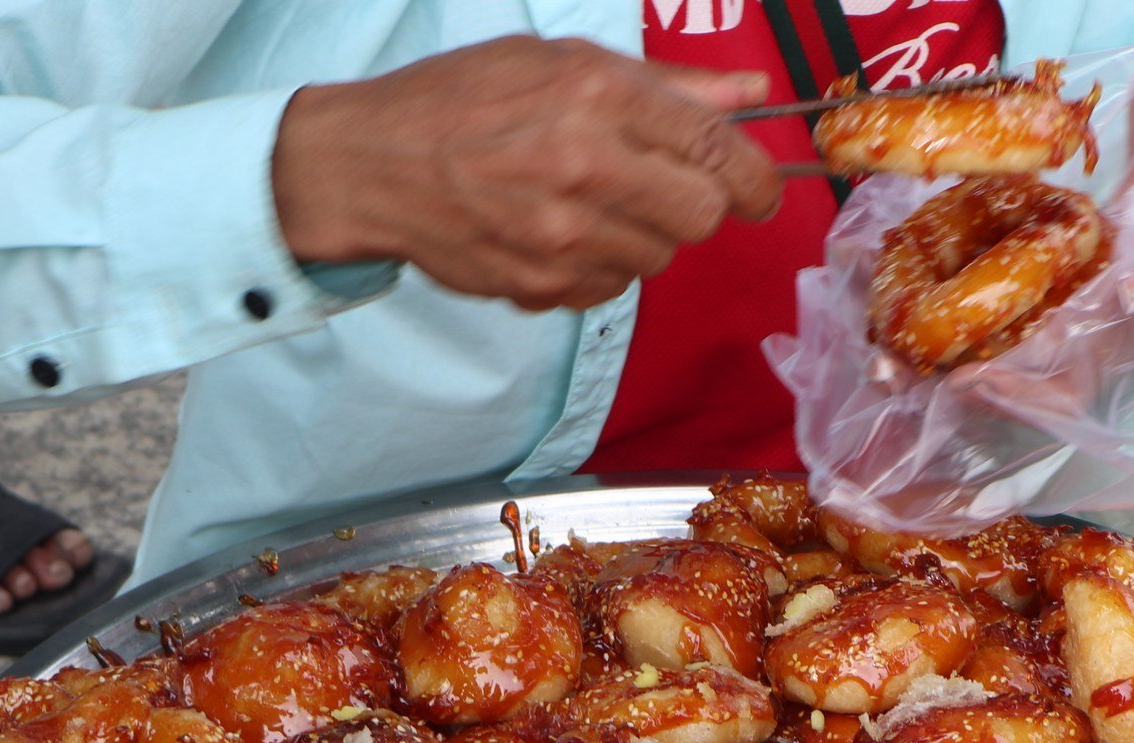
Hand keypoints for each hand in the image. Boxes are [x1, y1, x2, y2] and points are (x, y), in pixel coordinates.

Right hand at [271, 36, 782, 310]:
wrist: (370, 164)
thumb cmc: (460, 101)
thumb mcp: (558, 63)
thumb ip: (662, 86)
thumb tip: (748, 93)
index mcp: (594, 96)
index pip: (713, 147)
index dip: (756, 177)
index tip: (763, 191)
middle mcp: (583, 166)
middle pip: (699, 216)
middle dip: (697, 208)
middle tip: (665, 191)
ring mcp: (560, 234)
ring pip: (656, 258)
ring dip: (641, 237)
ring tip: (589, 204)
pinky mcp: (539, 283)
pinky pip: (609, 288)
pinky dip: (598, 267)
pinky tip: (557, 234)